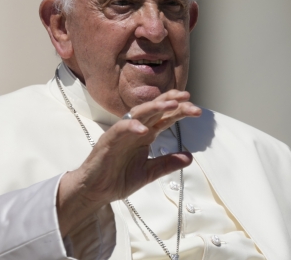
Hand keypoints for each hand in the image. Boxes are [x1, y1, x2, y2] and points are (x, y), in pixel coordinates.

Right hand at [56, 90, 200, 235]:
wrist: (95, 192)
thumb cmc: (118, 179)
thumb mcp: (149, 173)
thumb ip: (167, 163)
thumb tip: (190, 157)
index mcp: (145, 135)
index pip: (164, 118)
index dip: (179, 111)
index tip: (195, 109)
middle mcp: (134, 130)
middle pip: (154, 110)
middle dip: (170, 103)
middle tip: (187, 99)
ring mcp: (120, 134)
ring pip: (138, 114)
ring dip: (154, 107)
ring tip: (171, 104)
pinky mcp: (108, 141)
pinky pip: (119, 130)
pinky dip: (131, 127)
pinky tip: (144, 129)